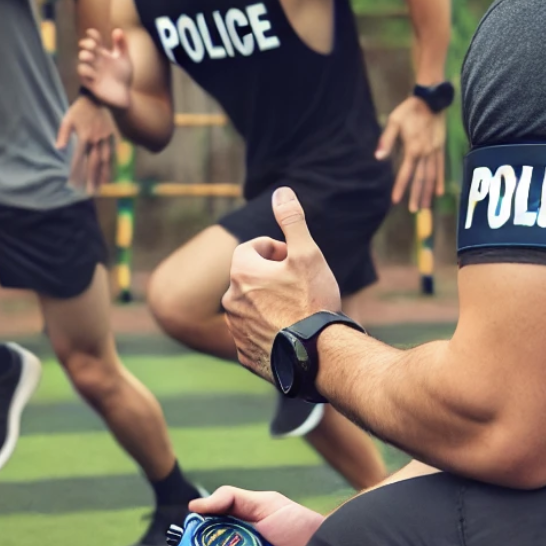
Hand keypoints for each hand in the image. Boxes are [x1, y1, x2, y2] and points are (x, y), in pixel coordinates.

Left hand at [58, 96, 115, 193]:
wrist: (98, 97)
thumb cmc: (79, 110)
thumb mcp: (67, 120)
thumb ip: (62, 135)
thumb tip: (58, 149)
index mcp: (84, 136)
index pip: (79, 158)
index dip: (76, 172)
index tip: (74, 184)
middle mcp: (96, 140)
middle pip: (94, 163)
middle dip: (92, 179)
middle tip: (90, 192)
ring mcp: (106, 139)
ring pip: (106, 160)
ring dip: (103, 174)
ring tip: (102, 187)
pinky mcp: (113, 136)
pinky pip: (114, 152)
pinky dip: (113, 164)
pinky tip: (111, 173)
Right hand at [77, 27, 133, 109]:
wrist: (125, 96)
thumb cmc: (123, 77)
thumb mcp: (125, 59)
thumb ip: (122, 45)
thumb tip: (117, 30)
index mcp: (103, 54)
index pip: (94, 40)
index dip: (91, 35)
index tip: (91, 32)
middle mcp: (96, 62)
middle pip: (86, 49)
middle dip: (86, 44)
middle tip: (93, 45)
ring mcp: (93, 72)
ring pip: (81, 63)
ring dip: (84, 57)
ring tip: (91, 57)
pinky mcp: (91, 84)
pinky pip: (83, 76)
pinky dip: (86, 72)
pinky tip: (94, 73)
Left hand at [221, 188, 340, 381]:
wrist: (315, 355)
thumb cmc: (311, 302)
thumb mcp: (307, 254)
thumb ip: (292, 220)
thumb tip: (281, 191)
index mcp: (240, 272)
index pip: (253, 248)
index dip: (278, 251)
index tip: (295, 262)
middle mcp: (229, 300)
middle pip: (251, 277)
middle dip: (272, 277)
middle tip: (299, 287)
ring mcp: (234, 328)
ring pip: (251, 306)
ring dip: (269, 303)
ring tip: (296, 311)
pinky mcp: (243, 352)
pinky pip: (254, 333)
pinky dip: (268, 329)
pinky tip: (290, 333)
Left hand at [378, 95, 446, 211]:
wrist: (431, 98)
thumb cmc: (409, 110)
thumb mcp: (393, 122)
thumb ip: (386, 141)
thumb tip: (378, 157)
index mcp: (413, 148)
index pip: (405, 173)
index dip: (400, 187)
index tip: (395, 201)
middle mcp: (426, 153)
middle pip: (421, 178)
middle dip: (417, 195)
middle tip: (414, 210)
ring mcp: (435, 151)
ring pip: (432, 176)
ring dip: (428, 192)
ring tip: (426, 206)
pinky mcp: (441, 147)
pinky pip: (441, 167)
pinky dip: (440, 180)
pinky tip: (439, 192)